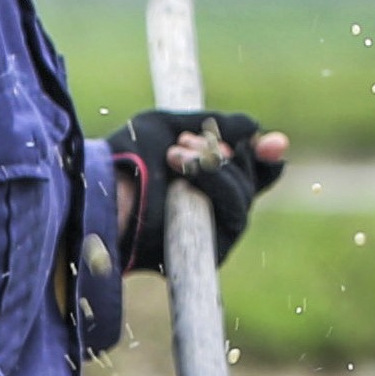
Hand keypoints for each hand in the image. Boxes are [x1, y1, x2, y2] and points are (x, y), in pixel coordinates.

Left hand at [108, 107, 286, 271]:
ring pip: (243, 193)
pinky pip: (233, 212)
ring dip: (213, 166)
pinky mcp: (211, 250)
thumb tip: (255, 127)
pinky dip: (214, 184)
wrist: (101, 191)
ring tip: (175, 155)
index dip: (266, 155)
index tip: (273, 142)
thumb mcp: (168, 127)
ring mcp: (214, 231)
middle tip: (185, 141)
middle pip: (250, 178)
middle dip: (224, 151)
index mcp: (207, 180)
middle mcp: (214, 209)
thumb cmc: (125, 161)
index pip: (251, 171)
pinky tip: (183, 171)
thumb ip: (214, 125)